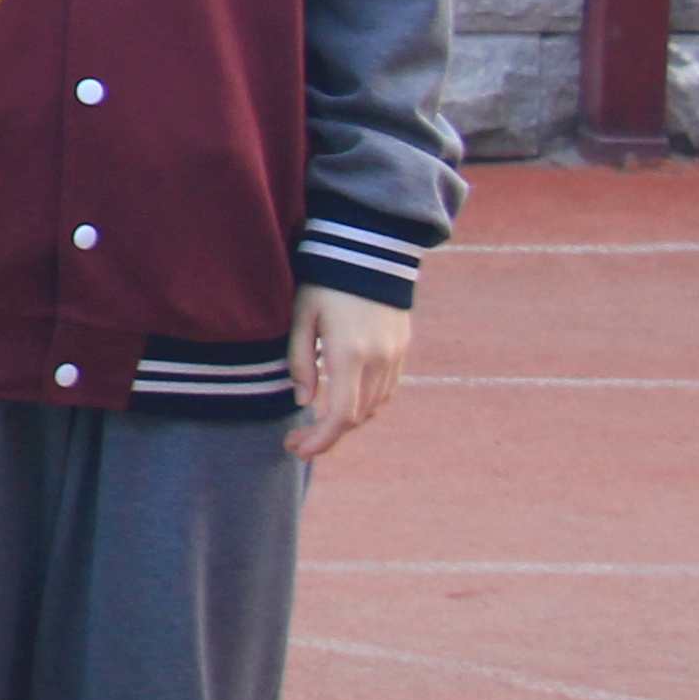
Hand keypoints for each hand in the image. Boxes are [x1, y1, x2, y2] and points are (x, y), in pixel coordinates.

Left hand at [284, 284, 411, 460]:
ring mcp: (394, 356)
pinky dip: (364, 405)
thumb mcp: (301, 316)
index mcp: (349, 354)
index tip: (296, 449)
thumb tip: (303, 401)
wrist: (371, 250)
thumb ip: (300, 360)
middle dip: (327, 436)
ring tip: (316, 424)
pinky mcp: (402, 349)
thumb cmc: (326, 280)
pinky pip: (386, 390)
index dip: (320, 440)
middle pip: (357, 417)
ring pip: (374, 407)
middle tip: (297, 441)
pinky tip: (343, 403)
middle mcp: (378, 360)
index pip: (340, 415)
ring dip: (346, 422)